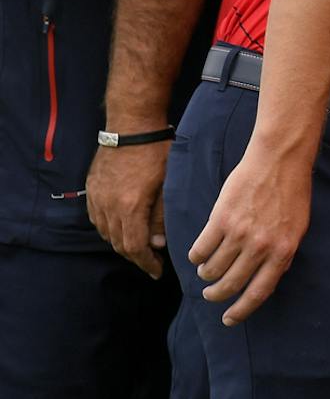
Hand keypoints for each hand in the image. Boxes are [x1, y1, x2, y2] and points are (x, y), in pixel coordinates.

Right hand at [87, 140, 168, 277]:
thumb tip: (157, 243)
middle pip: (118, 243)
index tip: (157, 272)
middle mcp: (108, 206)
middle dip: (136, 257)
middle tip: (151, 263)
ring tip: (139, 249)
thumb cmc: (158, 152)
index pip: (135, 247)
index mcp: (130, 207)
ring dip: (121, 244)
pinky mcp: (91, 189)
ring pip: (105, 233)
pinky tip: (121, 229)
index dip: (146, 263)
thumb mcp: (169, 184)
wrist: (131, 126)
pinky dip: (108, 229)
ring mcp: (97, 197)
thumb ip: (162, 216)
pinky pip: (96, 218)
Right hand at [187, 141, 312, 323]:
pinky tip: (197, 256)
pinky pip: (201, 248)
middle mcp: (261, 247)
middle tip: (210, 295)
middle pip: (231, 284)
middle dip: (217, 295)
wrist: (279, 161)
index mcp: (283, 252)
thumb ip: (282, 255)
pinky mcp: (220, 219)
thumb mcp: (297, 229)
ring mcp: (240, 233)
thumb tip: (268, 278)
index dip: (242, 310)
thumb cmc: (291, 194)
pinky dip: (196, 256)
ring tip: (206, 272)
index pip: (259, 292)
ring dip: (206, 274)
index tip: (229, 320)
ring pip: (213, 268)